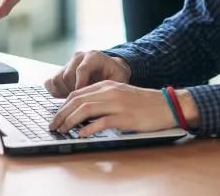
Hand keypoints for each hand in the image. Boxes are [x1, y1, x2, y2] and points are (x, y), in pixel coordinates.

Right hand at [44, 50, 131, 97]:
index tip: (84, 99)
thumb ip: (110, 88)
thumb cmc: (116, 76)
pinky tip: (67, 97)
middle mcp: (79, 57)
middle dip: (73, 92)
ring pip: (57, 79)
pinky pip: (51, 82)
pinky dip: (57, 92)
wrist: (111, 68)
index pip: (82, 69)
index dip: (81, 86)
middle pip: (67, 76)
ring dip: (64, 93)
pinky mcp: (61, 70)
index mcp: (93, 57)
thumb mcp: (118, 80)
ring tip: (77, 100)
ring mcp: (68, 63)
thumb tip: (101, 103)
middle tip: (81, 102)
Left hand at [49, 81, 176, 136]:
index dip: (63, 105)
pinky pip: (101, 122)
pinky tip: (81, 134)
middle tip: (53, 125)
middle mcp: (110, 92)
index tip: (56, 116)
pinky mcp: (125, 117)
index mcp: (108, 85)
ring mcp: (117, 104)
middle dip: (61, 114)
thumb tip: (82, 112)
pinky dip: (88, 128)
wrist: (166, 105)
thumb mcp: (121, 94)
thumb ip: (103, 99)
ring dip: (70, 121)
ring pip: (85, 109)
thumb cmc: (144, 103)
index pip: (78, 93)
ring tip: (63, 130)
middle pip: (77, 100)